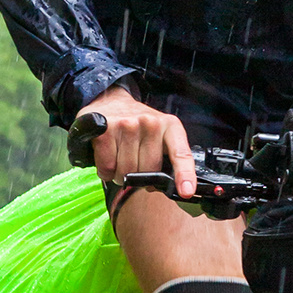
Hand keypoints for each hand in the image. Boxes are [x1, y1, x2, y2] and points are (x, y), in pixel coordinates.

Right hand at [80, 86, 197, 201]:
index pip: (181, 153)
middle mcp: (150, 123)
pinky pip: (107, 168)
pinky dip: (106, 172)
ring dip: (120, 175)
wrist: (109, 101)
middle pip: (149, 171)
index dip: (185, 174)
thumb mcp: (158, 135)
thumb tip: (164, 187)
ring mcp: (127, 125)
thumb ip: (166, 158)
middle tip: (134, 167)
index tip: (186, 191)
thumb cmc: (137, 126)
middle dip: (140, 178)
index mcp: (170, 126)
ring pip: (126, 172)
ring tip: (119, 160)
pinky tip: (108, 159)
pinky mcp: (105, 130)